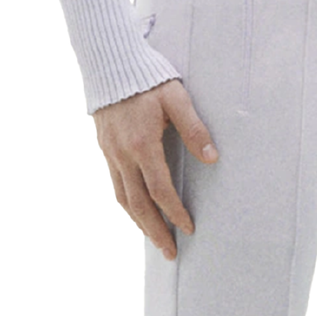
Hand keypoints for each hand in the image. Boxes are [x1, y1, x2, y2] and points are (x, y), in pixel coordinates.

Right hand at [93, 81, 218, 259]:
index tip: (188, 228)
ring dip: (139, 222)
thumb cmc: (149, 78)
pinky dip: (127, 204)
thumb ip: (194, 129)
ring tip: (155, 239)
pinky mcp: (104, 148)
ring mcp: (110, 152)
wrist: (110, 63)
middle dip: (155, 230)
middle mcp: (122, 154)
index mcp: (142, 144)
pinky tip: (138, 211)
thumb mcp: (177, 98)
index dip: (174, 212)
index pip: (160, 189)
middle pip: (137, 203)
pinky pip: (115, 184)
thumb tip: (212, 158)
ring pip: (122, 198)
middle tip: (170, 253)